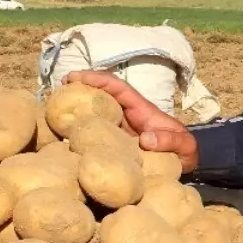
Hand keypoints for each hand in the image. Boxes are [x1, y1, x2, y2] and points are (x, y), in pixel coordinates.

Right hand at [64, 70, 199, 173]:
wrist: (186, 165)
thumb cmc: (186, 152)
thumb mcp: (184, 146)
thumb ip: (169, 141)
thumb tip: (144, 139)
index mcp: (142, 109)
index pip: (118, 88)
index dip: (97, 79)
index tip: (76, 77)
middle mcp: (128, 115)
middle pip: (102, 94)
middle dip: (82, 86)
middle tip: (58, 87)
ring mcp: (121, 128)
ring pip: (96, 110)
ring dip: (78, 104)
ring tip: (56, 104)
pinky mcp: (116, 143)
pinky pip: (97, 131)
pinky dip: (82, 127)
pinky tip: (65, 132)